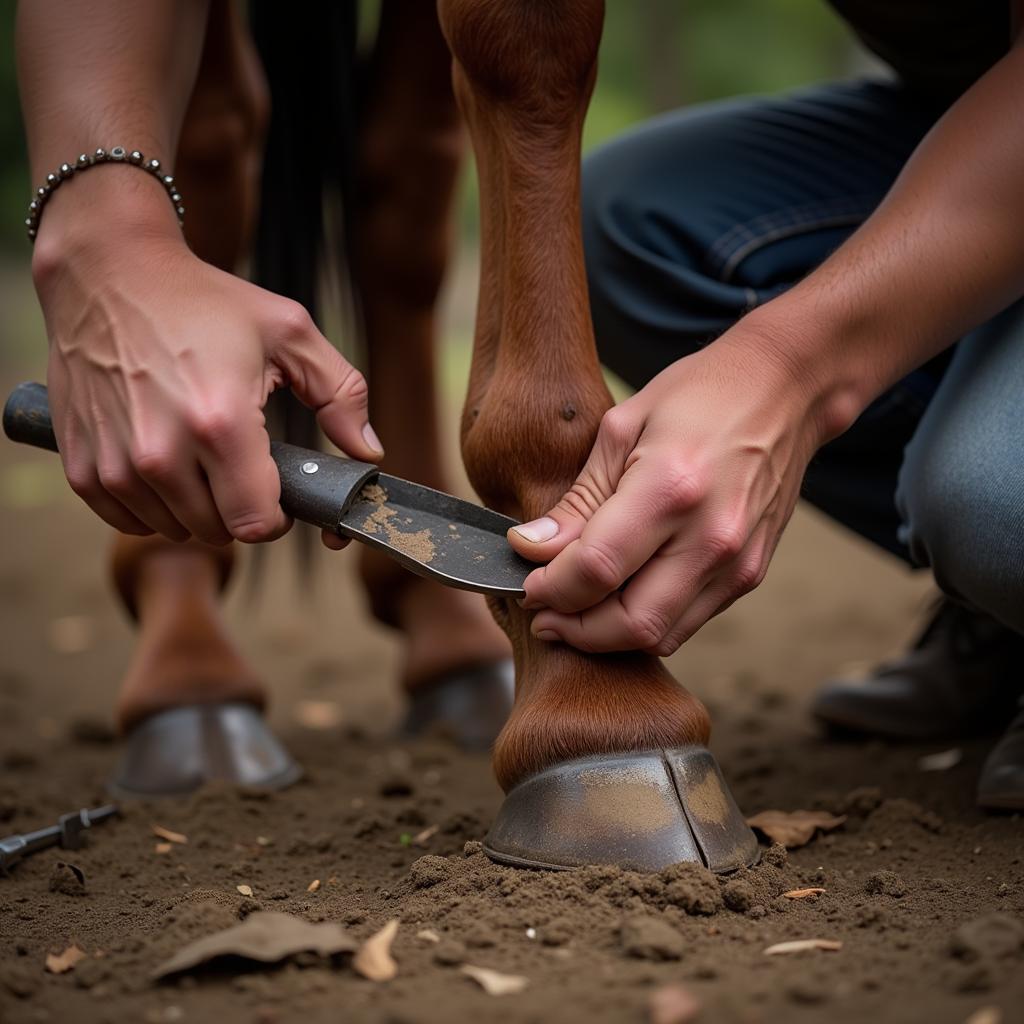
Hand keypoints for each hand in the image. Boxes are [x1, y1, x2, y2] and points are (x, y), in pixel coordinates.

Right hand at [36, 231, 382, 544]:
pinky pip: (130, 521)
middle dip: (239, 507)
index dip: (276, 516)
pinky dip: (152, 504)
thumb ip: (342, 393)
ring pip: (174, 530)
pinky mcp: (80, 467)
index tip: (277, 487)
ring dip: (195, 506)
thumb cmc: (203, 300)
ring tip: (198, 451)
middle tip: (239, 461)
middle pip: (218, 533)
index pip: (257, 524)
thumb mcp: (290, 332)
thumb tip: (370, 451)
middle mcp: (161, 453)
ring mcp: (115, 464)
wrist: (107, 273)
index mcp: (221, 423)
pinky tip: (163, 459)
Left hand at [508, 326, 833, 654]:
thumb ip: (577, 500)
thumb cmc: (698, 396)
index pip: (595, 569)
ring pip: (659, 636)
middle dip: (574, 629)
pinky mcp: (749, 575)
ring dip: (607, 635)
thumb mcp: (621, 428)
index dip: (549, 588)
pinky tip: (619, 594)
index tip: (526, 581)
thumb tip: (530, 548)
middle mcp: (711, 536)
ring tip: (574, 608)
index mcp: (670, 488)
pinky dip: (644, 621)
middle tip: (542, 610)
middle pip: (629, 624)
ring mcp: (737, 563)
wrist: (784, 392)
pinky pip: (686, 622)